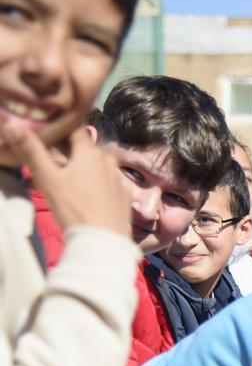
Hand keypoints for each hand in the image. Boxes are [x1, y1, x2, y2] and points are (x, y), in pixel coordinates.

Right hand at [3, 121, 129, 236]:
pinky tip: (82, 195)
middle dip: (66, 153)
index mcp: (91, 152)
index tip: (45, 134)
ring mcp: (118, 177)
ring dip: (79, 169)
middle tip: (48, 162)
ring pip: (95, 166)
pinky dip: (93, 183)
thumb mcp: (48, 178)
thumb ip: (32, 151)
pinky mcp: (123, 194)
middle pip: (84, 149)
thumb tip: (14, 125)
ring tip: (62, 181)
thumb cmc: (73, 206)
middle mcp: (108, 160)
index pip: (74, 130)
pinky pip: (105, 182)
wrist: (103, 240)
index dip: (59, 130)